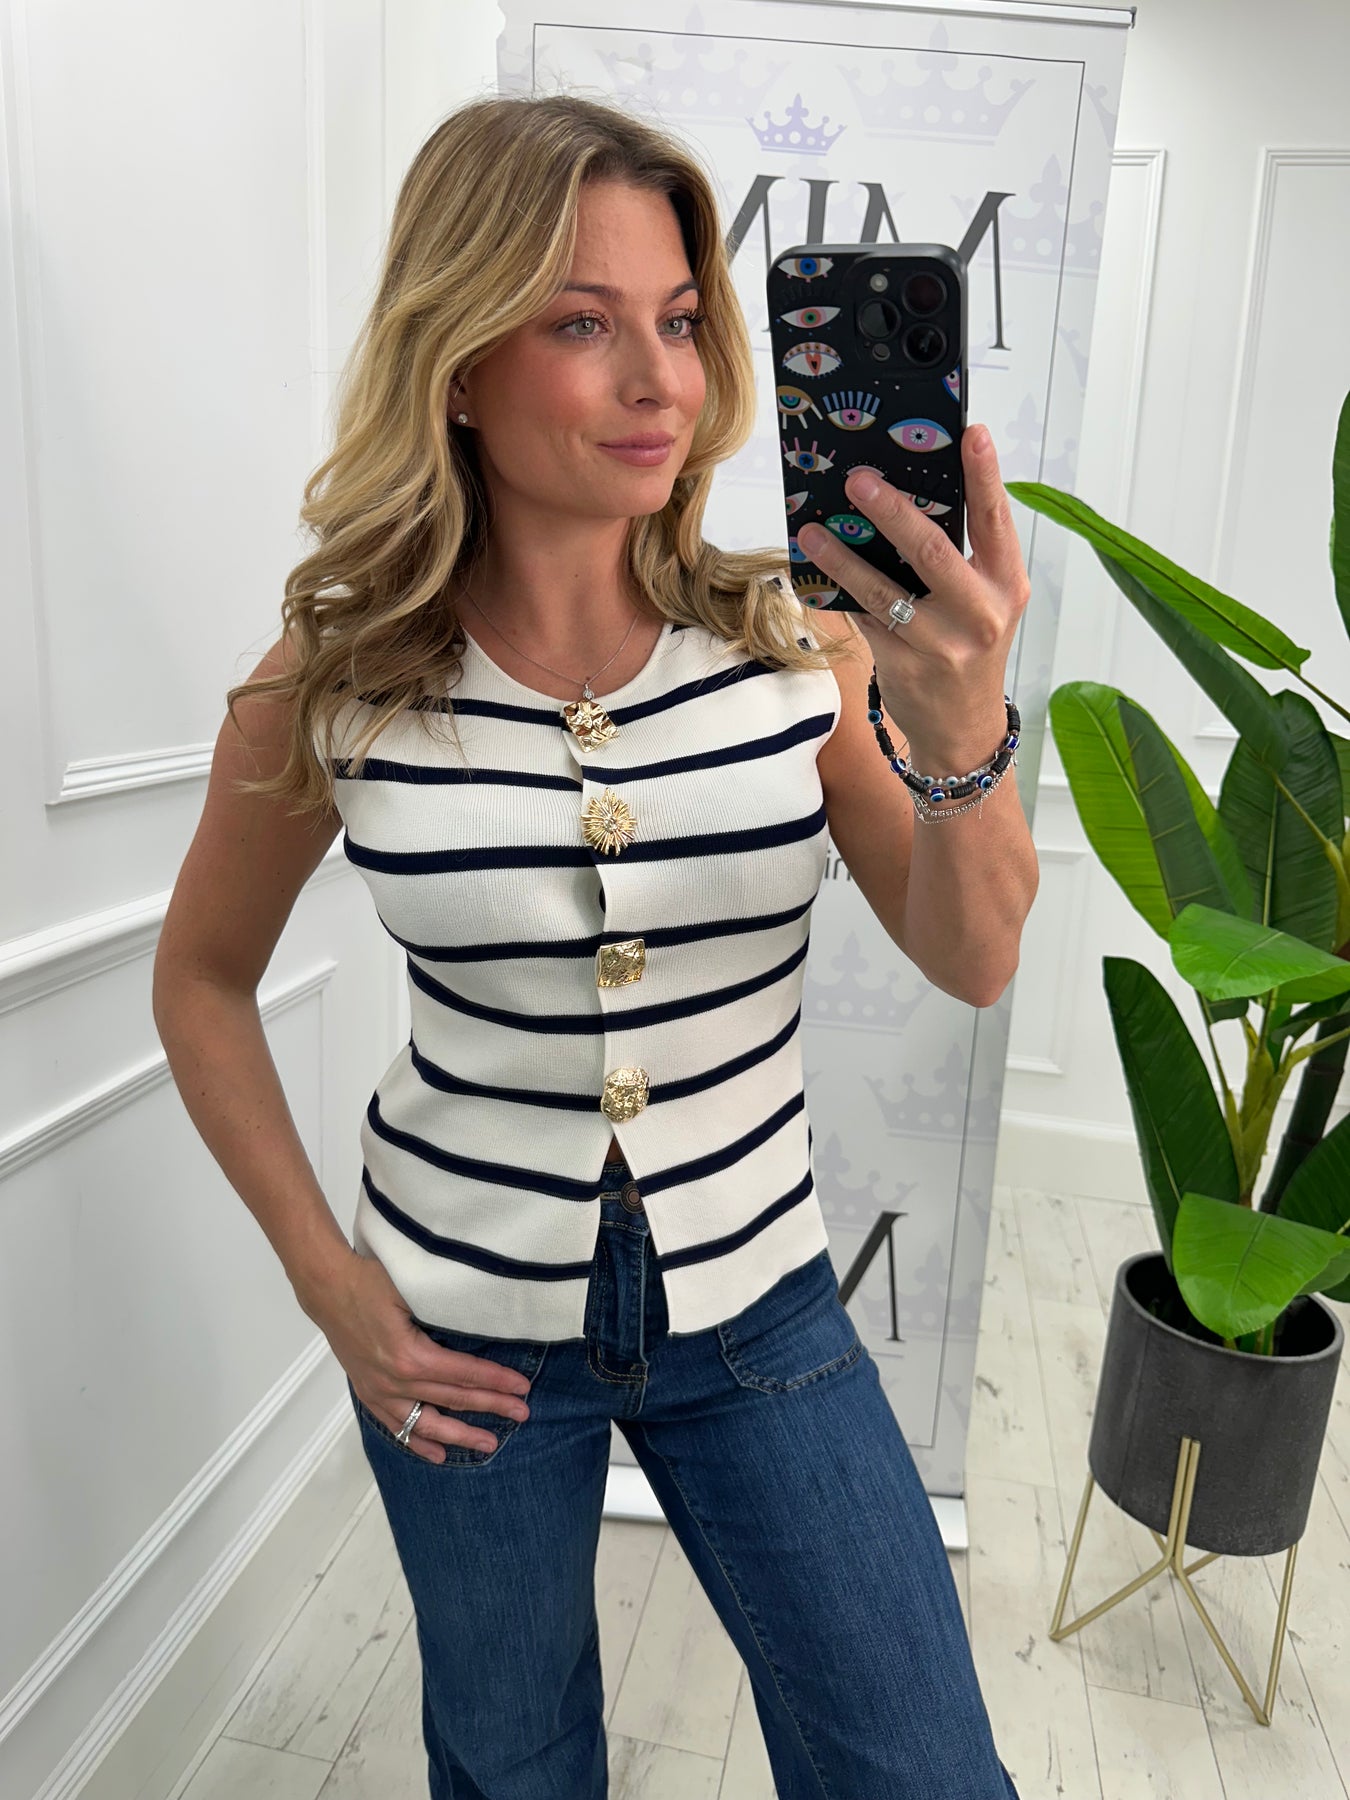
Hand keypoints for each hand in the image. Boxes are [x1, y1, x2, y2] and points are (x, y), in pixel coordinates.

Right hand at [309, 1251, 533, 1462]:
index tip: (522, 1388)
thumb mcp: (413, 1290)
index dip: (496, 1381)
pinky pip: (397, 1426)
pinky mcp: (369, 1393)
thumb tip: (483, 1319)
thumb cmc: (371, 1281)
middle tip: (522, 1414)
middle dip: (491, 1407)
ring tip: (488, 1444)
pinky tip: (438, 1454)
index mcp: (412, 1356)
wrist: (328, 1288)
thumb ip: (445, 1311)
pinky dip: (418, 1442)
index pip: (465, 1373)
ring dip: (460, 1435)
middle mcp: (397, 1381)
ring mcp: (381, 1391)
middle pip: (453, 1399)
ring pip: (428, 1423)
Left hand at [795, 423, 1030, 773]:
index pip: (996, 520)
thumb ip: (960, 558)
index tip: (970, 432)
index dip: (985, 475)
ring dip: (843, 557)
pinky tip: (813, 571)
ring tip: (813, 530)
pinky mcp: (904, 667)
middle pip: (933, 550)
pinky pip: (864, 620)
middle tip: (857, 478)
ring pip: (884, 590)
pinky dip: (837, 594)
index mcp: (1007, 585)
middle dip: (891, 510)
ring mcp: (942, 644)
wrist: (963, 730)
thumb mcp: (983, 603)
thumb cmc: (969, 649)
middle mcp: (981, 613)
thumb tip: (900, 497)